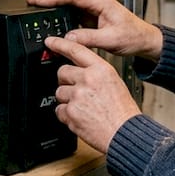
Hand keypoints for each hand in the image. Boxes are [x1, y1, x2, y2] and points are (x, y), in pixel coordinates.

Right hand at [27, 0, 162, 62]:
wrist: (144, 40)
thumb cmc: (133, 37)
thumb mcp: (110, 40)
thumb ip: (88, 38)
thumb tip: (68, 38)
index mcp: (101, 1)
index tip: (39, 0)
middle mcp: (97, 0)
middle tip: (31, 0)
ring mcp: (94, 5)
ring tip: (36, 3)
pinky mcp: (92, 13)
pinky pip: (72, 6)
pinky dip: (59, 7)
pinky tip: (51, 12)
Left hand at [43, 35, 140, 153]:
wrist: (124, 133)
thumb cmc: (122, 111)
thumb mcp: (114, 83)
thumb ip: (95, 73)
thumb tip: (79, 70)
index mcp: (100, 70)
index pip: (76, 50)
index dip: (60, 44)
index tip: (50, 42)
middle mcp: (88, 80)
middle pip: (62, 71)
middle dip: (66, 80)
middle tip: (77, 90)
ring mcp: (77, 96)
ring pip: (59, 92)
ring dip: (67, 99)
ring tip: (83, 107)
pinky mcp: (70, 112)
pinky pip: (59, 110)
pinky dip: (67, 115)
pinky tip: (81, 117)